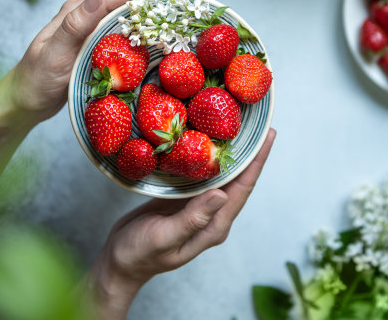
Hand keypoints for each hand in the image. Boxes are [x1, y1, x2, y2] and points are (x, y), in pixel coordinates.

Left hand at [11, 0, 210, 124]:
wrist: (25, 100)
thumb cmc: (36, 79)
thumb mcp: (52, 54)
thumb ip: (74, 26)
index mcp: (82, 9)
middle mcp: (94, 12)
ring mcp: (101, 25)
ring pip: (141, 5)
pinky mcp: (107, 41)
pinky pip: (138, 23)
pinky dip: (159, 16)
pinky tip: (174, 17)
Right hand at [87, 129, 275, 319]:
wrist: (119, 262)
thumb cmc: (140, 254)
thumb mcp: (165, 237)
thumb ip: (193, 218)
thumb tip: (222, 194)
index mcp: (214, 226)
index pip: (243, 188)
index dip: (257, 161)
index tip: (268, 136)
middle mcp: (212, 215)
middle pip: (238, 179)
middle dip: (250, 152)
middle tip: (259, 124)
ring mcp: (198, 206)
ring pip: (222, 175)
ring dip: (232, 153)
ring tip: (240, 127)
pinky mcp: (184, 199)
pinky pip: (203, 175)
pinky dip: (209, 157)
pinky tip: (208, 142)